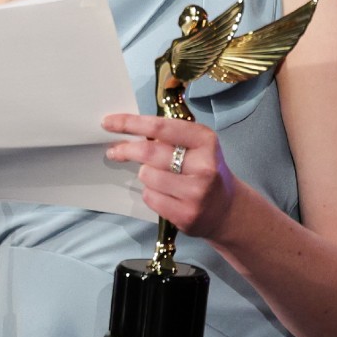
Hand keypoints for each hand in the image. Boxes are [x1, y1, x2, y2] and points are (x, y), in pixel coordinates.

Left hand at [101, 113, 236, 238]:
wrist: (227, 210)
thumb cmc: (204, 171)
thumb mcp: (197, 146)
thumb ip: (170, 137)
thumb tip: (128, 132)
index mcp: (205, 140)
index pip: (160, 127)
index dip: (130, 123)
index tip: (108, 122)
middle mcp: (203, 165)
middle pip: (149, 152)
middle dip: (126, 150)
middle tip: (114, 151)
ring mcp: (195, 193)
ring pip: (147, 176)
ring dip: (145, 175)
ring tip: (159, 178)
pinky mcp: (186, 215)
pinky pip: (150, 197)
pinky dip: (151, 193)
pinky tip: (165, 194)